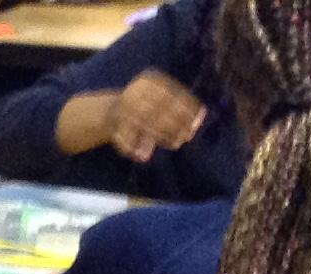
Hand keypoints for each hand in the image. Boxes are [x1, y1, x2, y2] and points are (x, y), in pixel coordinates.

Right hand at [63, 72, 207, 163]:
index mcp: (149, 80)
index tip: (198, 122)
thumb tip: (202, 115)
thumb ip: (179, 108)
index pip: (171, 93)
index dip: (186, 108)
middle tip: (185, 138)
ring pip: (145, 123)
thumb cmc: (144, 106)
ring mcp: (123, 106)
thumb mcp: (160, 101)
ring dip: (161, 136)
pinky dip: (134, 148)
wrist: (108, 111)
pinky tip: (143, 156)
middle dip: (174, 124)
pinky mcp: (113, 122)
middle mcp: (136, 91)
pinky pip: (126, 137)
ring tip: (174, 144)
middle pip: (159, 109)